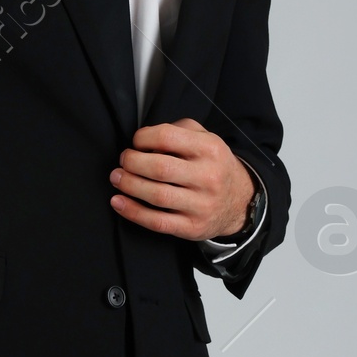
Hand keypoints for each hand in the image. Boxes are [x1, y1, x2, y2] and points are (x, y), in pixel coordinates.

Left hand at [109, 118, 254, 240]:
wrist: (239, 201)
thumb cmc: (213, 166)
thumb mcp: (206, 138)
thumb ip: (179, 129)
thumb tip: (146, 137)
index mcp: (210, 149)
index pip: (167, 137)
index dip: (143, 138)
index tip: (136, 142)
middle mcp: (208, 177)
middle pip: (159, 168)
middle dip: (132, 162)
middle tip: (123, 161)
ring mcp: (201, 205)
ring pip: (156, 196)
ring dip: (129, 185)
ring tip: (117, 178)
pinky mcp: (192, 227)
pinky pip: (157, 222)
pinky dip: (133, 212)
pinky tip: (119, 202)